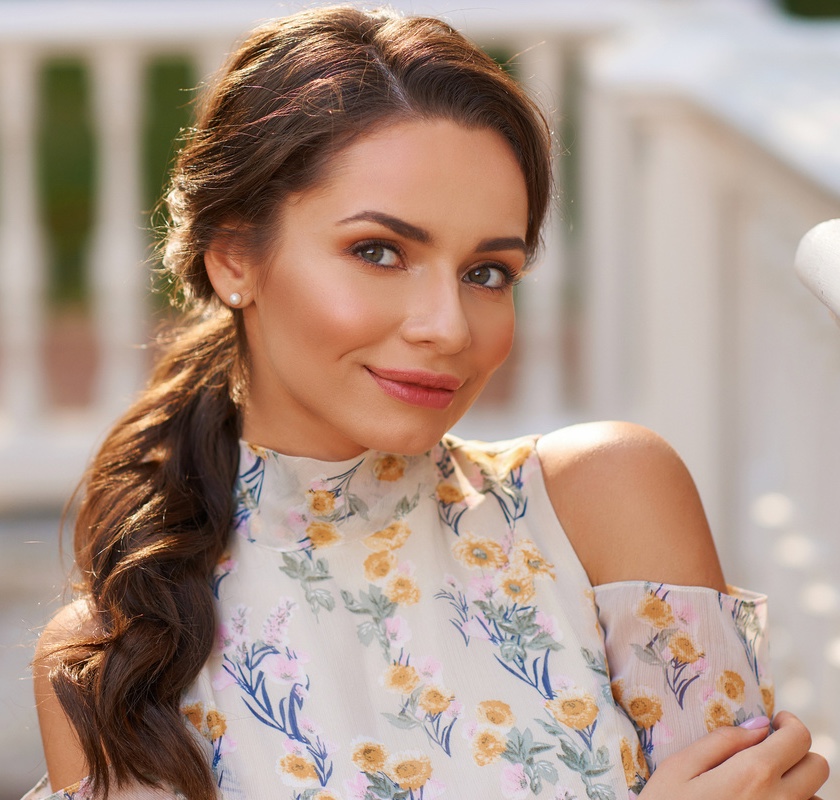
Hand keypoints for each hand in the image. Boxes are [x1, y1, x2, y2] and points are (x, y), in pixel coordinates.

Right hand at [640, 711, 829, 798]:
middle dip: (798, 751)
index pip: (798, 739)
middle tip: (771, 749)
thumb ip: (722, 741)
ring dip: (799, 785)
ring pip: (816, 799)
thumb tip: (759, 726)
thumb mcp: (680, 767)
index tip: (775, 722)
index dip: (789, 724)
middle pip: (818, 767)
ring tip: (767, 783)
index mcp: (752, 774)